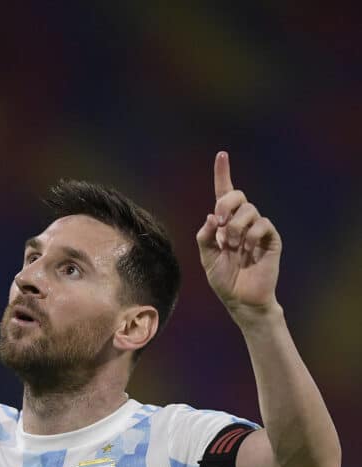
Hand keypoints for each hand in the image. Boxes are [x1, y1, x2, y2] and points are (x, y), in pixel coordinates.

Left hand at [196, 152, 281, 318]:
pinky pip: (263, 224)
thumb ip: (204, 237)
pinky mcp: (271, 239)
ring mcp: (258, 230)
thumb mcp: (207, 259)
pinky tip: (248, 248)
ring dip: (236, 227)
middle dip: (226, 205)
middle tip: (220, 223)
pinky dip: (251, 234)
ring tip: (233, 246)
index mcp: (225, 225)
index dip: (223, 174)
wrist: (242, 301)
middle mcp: (242, 223)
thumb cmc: (225, 281)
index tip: (221, 155)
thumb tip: (211, 216)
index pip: (225, 194)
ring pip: (249, 210)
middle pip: (238, 196)